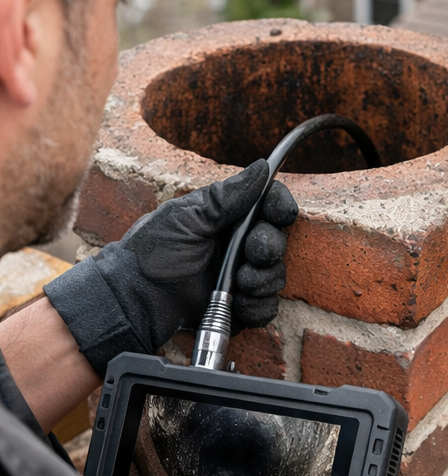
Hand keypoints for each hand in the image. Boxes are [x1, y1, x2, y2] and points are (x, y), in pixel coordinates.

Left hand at [43, 160, 297, 375]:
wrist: (137, 296)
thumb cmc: (154, 251)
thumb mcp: (187, 216)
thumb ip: (227, 196)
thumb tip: (263, 167)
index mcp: (229, 218)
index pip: (270, 205)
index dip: (281, 206)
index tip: (280, 213)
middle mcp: (240, 245)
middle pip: (278, 240)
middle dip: (269, 247)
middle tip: (251, 253)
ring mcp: (242, 276)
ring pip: (276, 275)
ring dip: (262, 279)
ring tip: (238, 283)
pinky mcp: (241, 306)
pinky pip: (268, 307)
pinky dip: (257, 305)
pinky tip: (238, 302)